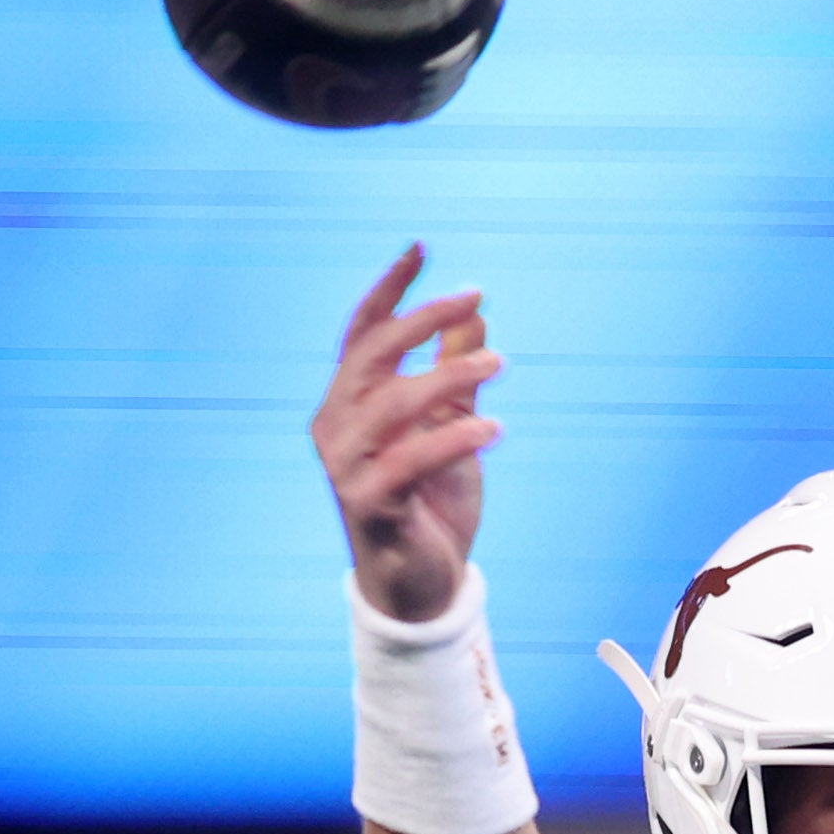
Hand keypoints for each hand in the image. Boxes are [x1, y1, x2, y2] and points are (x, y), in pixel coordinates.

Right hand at [316, 244, 502, 623]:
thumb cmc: (431, 504)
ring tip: (498, 364)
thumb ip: (454, 375)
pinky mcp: (370, 505)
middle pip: (371, 354)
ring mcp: (346, 467)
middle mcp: (335, 428)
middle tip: (475, 296)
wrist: (422, 586)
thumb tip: (475, 315)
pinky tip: (493, 430)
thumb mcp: (449, 428)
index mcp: (348, 403)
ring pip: (392, 403)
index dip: (390, 288)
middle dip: (422, 318)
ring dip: (447, 376)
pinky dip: (452, 440)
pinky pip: (410, 460)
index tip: (421, 246)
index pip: (362, 332)